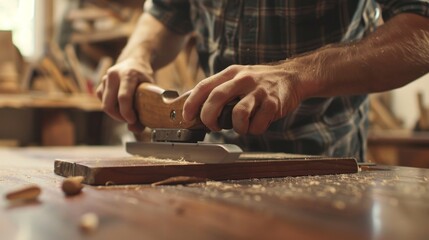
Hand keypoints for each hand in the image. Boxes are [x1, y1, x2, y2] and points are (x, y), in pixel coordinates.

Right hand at [96, 58, 153, 131]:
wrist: (134, 61)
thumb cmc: (144, 77)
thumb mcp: (149, 89)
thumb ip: (145, 108)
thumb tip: (134, 129)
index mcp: (128, 74)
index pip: (123, 98)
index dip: (127, 113)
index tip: (133, 120)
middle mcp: (113, 75)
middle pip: (109, 105)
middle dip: (119, 117)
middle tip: (130, 119)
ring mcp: (104, 79)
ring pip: (105, 105)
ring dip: (116, 114)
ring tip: (128, 112)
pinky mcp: (100, 85)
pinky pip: (102, 102)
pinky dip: (112, 108)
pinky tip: (121, 106)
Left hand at [182, 64, 303, 134]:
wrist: (293, 76)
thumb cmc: (260, 82)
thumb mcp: (239, 78)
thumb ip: (221, 90)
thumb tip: (198, 110)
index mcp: (231, 73)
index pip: (204, 86)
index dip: (191, 103)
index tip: (187, 117)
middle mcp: (243, 79)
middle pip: (216, 98)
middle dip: (209, 117)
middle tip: (213, 126)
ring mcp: (259, 91)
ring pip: (238, 114)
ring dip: (236, 127)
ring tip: (241, 127)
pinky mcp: (273, 103)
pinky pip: (258, 124)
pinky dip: (254, 130)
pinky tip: (257, 124)